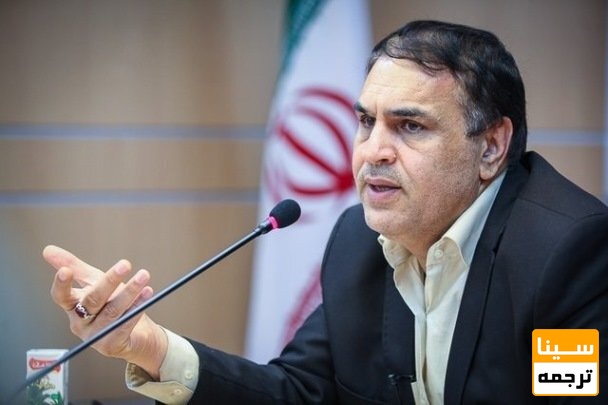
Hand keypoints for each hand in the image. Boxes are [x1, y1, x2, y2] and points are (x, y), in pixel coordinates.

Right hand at [43, 245, 167, 379]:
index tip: (66, 271)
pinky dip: (137, 307)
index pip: (61, 296)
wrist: (137, 334)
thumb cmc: (112, 305)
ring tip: (143, 275)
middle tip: (125, 264)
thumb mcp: (94, 282)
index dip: (62, 284)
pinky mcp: (111, 345)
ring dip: (130, 291)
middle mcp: (80, 323)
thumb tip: (48, 250)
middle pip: (92, 300)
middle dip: (110, 280)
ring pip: (112, 311)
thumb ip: (75, 267)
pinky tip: (147, 293)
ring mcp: (95, 336)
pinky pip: (125, 325)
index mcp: (73, 306)